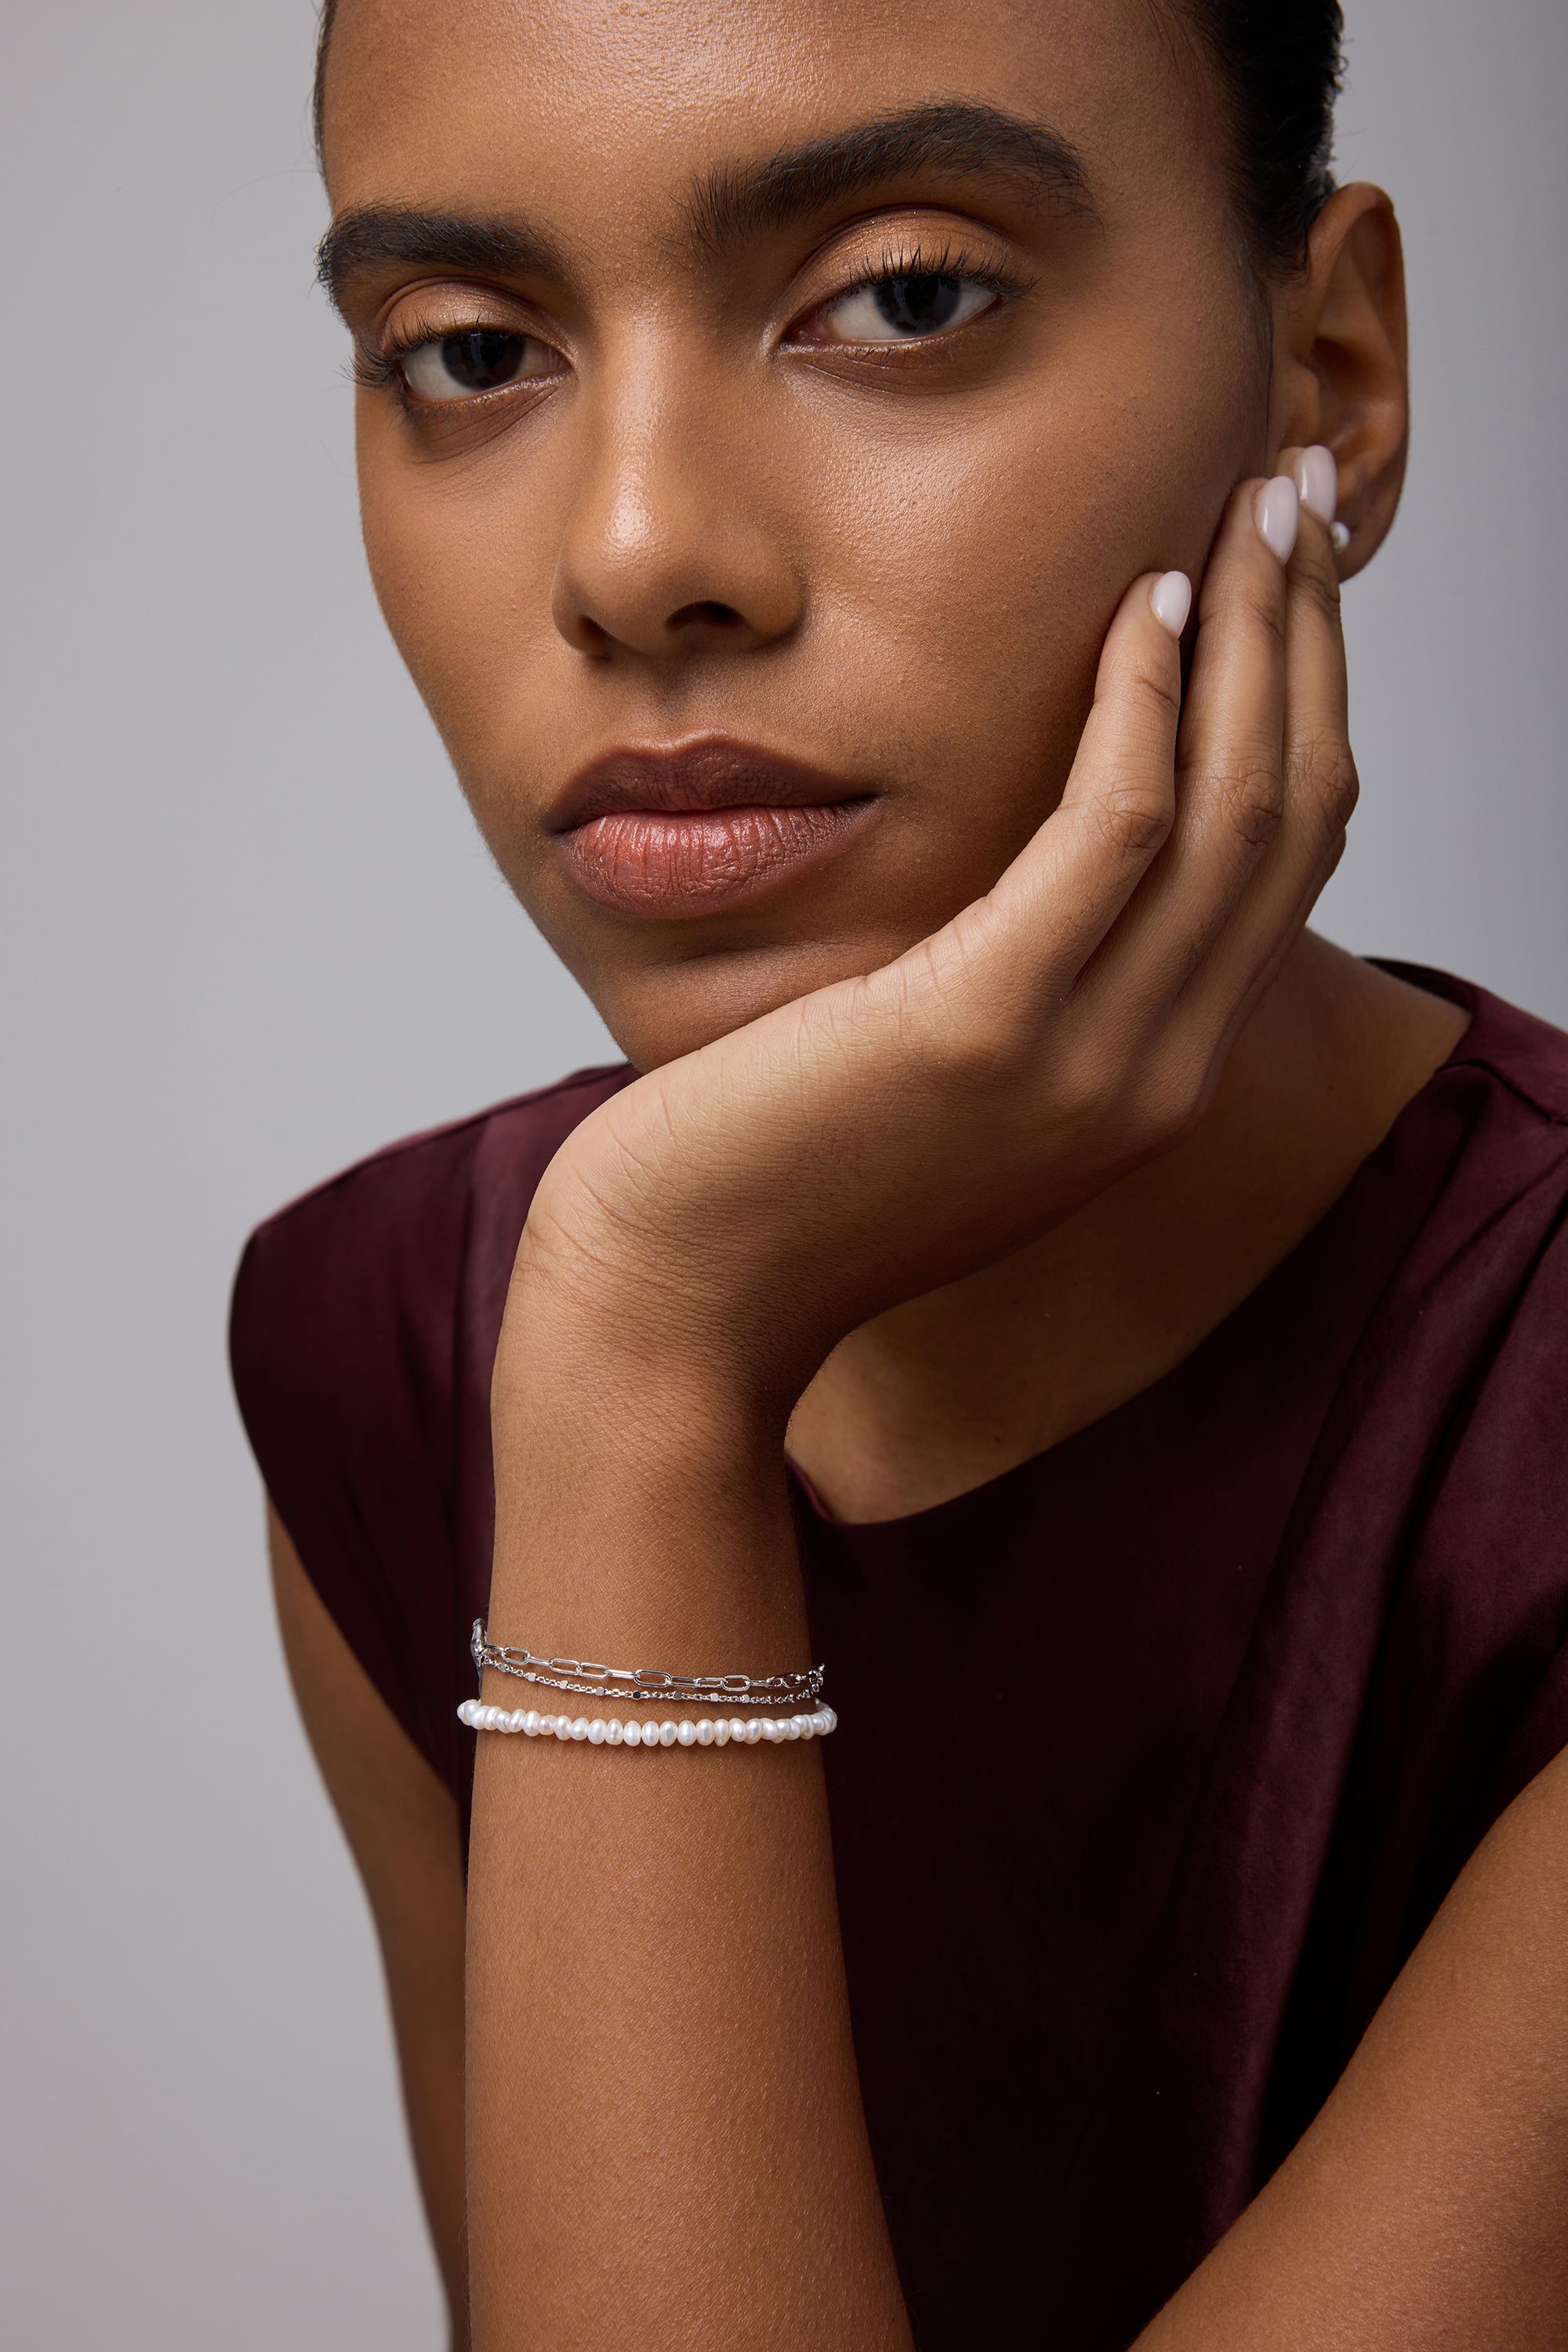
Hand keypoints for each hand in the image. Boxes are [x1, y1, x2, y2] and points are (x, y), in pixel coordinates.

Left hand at [513, 458, 1352, 1420]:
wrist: (683, 1297)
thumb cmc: (781, 1172)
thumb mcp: (944, 1071)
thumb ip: (1025, 976)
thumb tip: (1043, 854)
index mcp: (1151, 1076)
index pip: (1282, 863)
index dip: (1306, 701)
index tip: (1288, 575)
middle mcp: (1156, 1074)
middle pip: (1293, 815)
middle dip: (1308, 639)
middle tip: (1297, 491)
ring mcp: (1087, 1062)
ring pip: (1232, 807)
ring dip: (1253, 636)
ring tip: (1246, 502)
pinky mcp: (986, 1028)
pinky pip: (1110, 832)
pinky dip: (1143, 706)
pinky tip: (1136, 604)